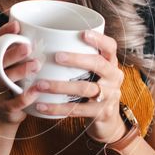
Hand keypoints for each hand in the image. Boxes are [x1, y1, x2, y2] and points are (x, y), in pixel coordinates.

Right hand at [0, 19, 40, 130]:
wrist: (5, 115)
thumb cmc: (18, 85)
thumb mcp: (20, 67)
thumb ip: (31, 52)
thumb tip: (56, 33)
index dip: (2, 33)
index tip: (17, 25)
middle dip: (13, 52)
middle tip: (28, 47)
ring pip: (3, 80)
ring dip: (19, 71)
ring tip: (36, 65)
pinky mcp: (5, 108)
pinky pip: (12, 103)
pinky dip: (24, 97)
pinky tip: (36, 91)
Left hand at [33, 30, 126, 144]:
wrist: (107, 120)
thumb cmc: (93, 88)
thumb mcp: (93, 72)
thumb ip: (79, 59)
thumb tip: (45, 40)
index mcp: (111, 63)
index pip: (110, 47)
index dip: (98, 39)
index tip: (82, 33)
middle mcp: (114, 78)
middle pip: (98, 64)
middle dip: (76, 59)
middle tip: (56, 56)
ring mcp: (109, 96)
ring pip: (85, 88)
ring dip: (60, 86)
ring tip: (40, 84)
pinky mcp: (100, 113)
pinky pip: (76, 110)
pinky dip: (57, 108)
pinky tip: (41, 106)